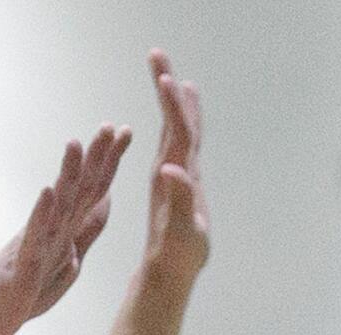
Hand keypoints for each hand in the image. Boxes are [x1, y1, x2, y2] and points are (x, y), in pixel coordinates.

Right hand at [0, 124, 131, 334]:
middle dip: (94, 158)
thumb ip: (86, 230)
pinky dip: (42, 214)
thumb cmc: (25, 293)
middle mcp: (51, 231)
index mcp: (65, 231)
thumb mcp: (67, 261)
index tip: (124, 131)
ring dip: (67, 175)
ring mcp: (36, 246)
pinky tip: (48, 192)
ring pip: (56, 207)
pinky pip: (34, 238)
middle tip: (109, 126)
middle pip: (77, 190)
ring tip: (75, 145)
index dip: (109, 163)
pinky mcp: (24, 268)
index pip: (92, 191)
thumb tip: (108, 199)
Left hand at [142, 49, 208, 283]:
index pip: (174, 133)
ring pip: (175, 130)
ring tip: (172, 74)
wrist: (167, 273)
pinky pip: (180, 145)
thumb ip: (178, 199)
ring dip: (173, 101)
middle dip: (166, 87)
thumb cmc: (177, 258)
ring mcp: (173, 175)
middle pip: (171, 121)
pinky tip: (184, 113)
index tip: (165, 78)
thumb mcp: (181, 231)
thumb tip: (171, 167)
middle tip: (157, 54)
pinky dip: (183, 124)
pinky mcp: (177, 182)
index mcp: (173, 177)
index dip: (172, 105)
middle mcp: (171, 170)